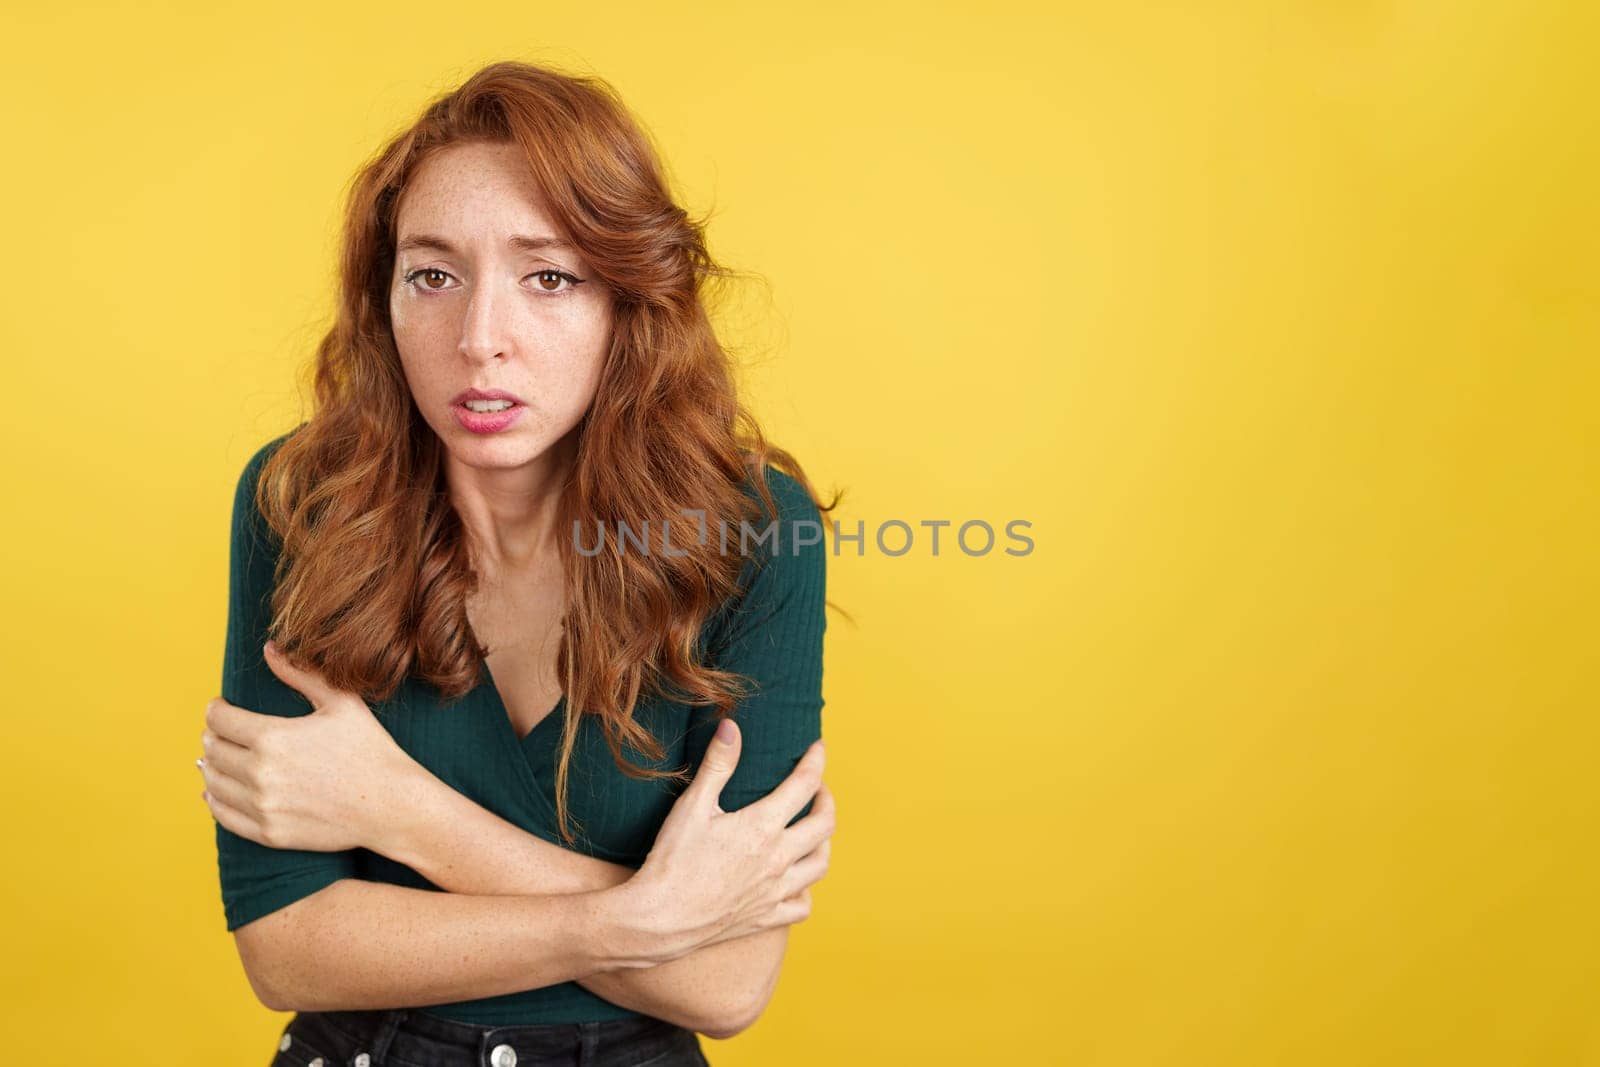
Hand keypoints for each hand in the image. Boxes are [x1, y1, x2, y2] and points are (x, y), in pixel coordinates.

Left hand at [198, 641, 420, 853]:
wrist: (392, 806)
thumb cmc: (371, 749)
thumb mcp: (342, 703)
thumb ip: (300, 674)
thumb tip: (268, 649)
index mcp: (273, 737)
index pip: (219, 720)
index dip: (216, 709)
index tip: (221, 707)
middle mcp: (260, 774)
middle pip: (212, 750)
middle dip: (213, 736)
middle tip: (223, 731)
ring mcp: (263, 807)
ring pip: (213, 783)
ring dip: (211, 768)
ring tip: (221, 759)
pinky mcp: (268, 834)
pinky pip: (223, 816)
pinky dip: (215, 801)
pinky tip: (217, 792)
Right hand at [621, 720, 834, 964]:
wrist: (659, 919)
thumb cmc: (672, 860)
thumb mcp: (692, 805)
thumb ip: (717, 764)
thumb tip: (731, 726)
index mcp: (763, 827)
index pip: (804, 784)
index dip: (815, 761)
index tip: (817, 748)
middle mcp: (778, 859)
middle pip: (824, 824)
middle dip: (826, 799)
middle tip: (818, 787)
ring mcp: (775, 891)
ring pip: (820, 865)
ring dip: (824, 842)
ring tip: (815, 829)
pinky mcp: (765, 917)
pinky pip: (802, 906)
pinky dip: (806, 890)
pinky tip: (797, 880)